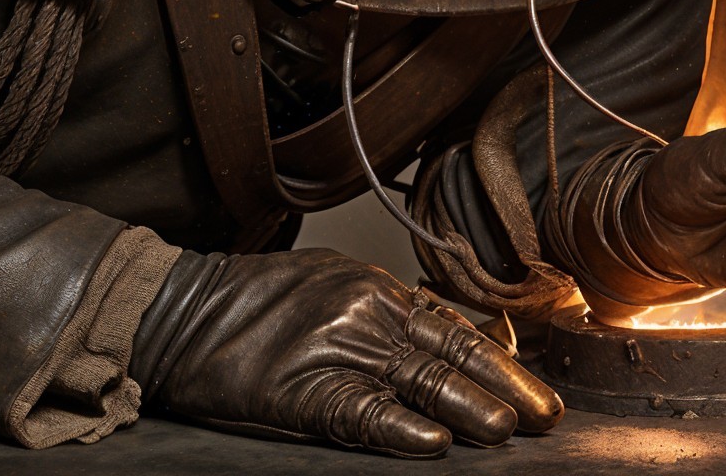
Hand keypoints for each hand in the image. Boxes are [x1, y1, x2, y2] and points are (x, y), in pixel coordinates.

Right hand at [128, 248, 561, 457]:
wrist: (180, 311)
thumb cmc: (252, 305)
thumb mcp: (329, 284)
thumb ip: (388, 310)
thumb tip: (449, 334)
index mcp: (373, 287)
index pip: (453, 325)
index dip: (501, 358)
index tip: (538, 386)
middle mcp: (364, 310)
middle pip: (449, 350)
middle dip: (504, 385)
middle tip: (545, 415)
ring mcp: (333, 348)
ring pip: (418, 378)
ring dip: (470, 404)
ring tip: (507, 429)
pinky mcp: (300, 389)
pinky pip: (360, 412)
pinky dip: (398, 427)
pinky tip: (431, 441)